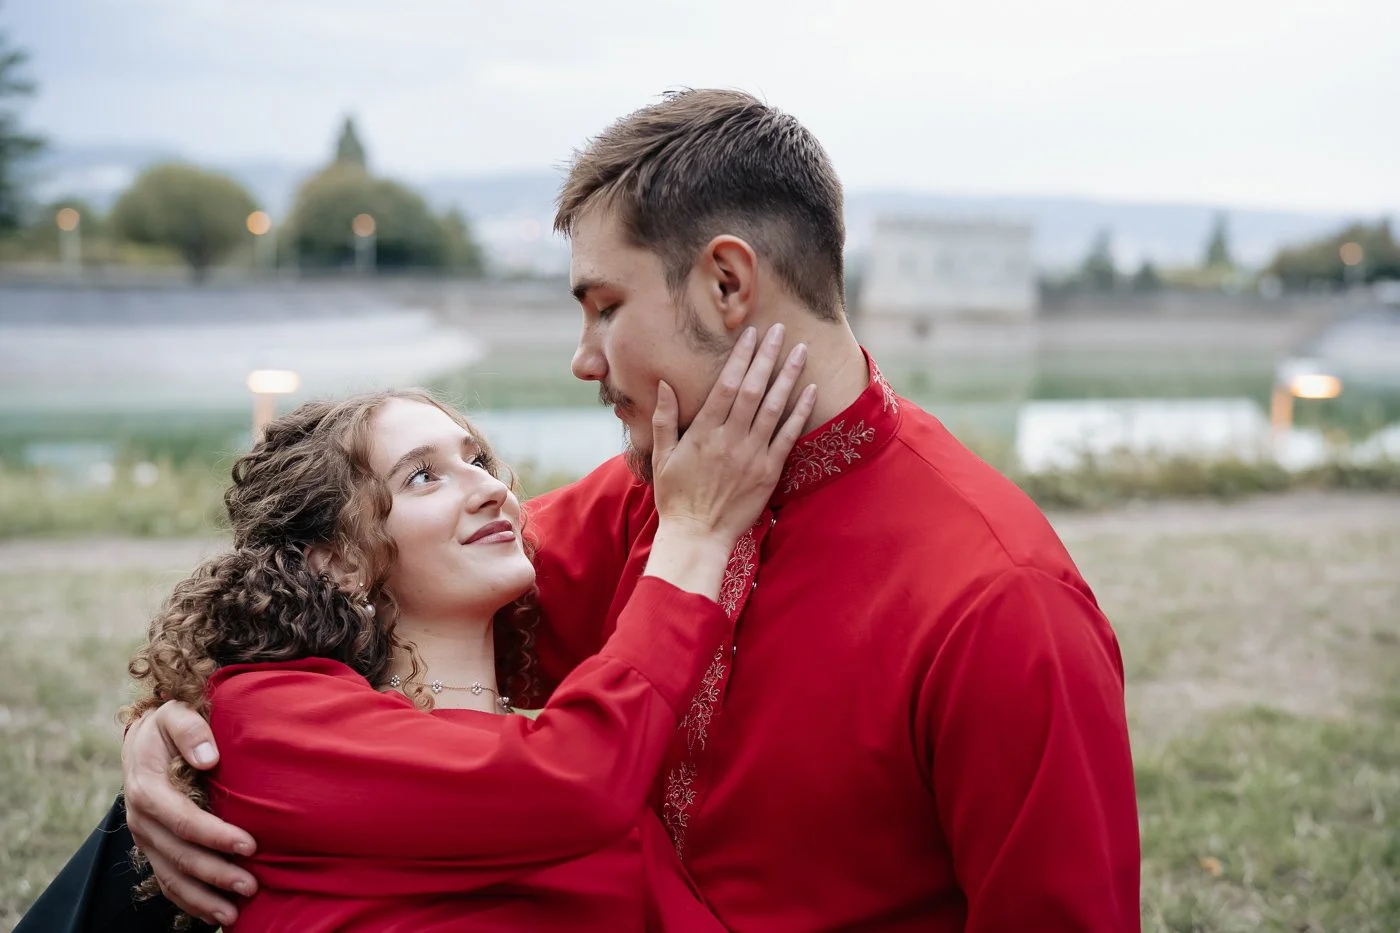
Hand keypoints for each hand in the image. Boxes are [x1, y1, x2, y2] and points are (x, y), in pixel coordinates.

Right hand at [122, 702, 258, 925]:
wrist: (145, 738)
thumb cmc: (169, 725)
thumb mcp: (176, 715)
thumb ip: (191, 731)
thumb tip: (209, 758)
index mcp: (147, 789)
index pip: (184, 820)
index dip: (216, 836)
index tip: (250, 845)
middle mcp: (141, 820)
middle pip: (180, 856)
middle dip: (216, 874)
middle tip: (251, 886)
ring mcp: (146, 838)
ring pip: (172, 877)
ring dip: (203, 898)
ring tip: (235, 915)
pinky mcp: (153, 848)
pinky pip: (167, 882)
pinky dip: (189, 902)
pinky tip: (214, 916)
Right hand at [651, 322, 814, 545]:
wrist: (698, 536)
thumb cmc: (676, 497)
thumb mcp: (662, 456)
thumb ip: (664, 418)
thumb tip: (663, 384)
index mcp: (703, 432)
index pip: (725, 385)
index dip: (740, 357)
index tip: (751, 333)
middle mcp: (730, 439)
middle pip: (753, 389)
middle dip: (768, 357)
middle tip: (781, 330)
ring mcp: (752, 455)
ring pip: (773, 408)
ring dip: (788, 377)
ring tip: (801, 351)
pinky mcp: (768, 472)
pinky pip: (788, 437)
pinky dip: (800, 413)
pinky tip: (811, 391)